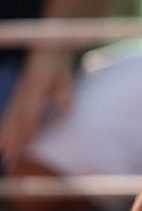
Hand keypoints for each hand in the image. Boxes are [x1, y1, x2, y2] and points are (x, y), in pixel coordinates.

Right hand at [0, 47, 74, 165]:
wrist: (45, 52)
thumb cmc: (57, 66)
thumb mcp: (64, 75)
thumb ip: (64, 91)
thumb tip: (66, 107)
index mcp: (33, 88)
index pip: (29, 110)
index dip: (28, 125)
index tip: (28, 140)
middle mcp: (21, 95)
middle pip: (15, 120)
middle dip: (13, 139)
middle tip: (12, 158)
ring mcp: (17, 98)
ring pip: (9, 121)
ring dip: (6, 140)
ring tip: (5, 158)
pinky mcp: (16, 101)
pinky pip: (8, 119)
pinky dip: (5, 132)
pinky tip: (3, 147)